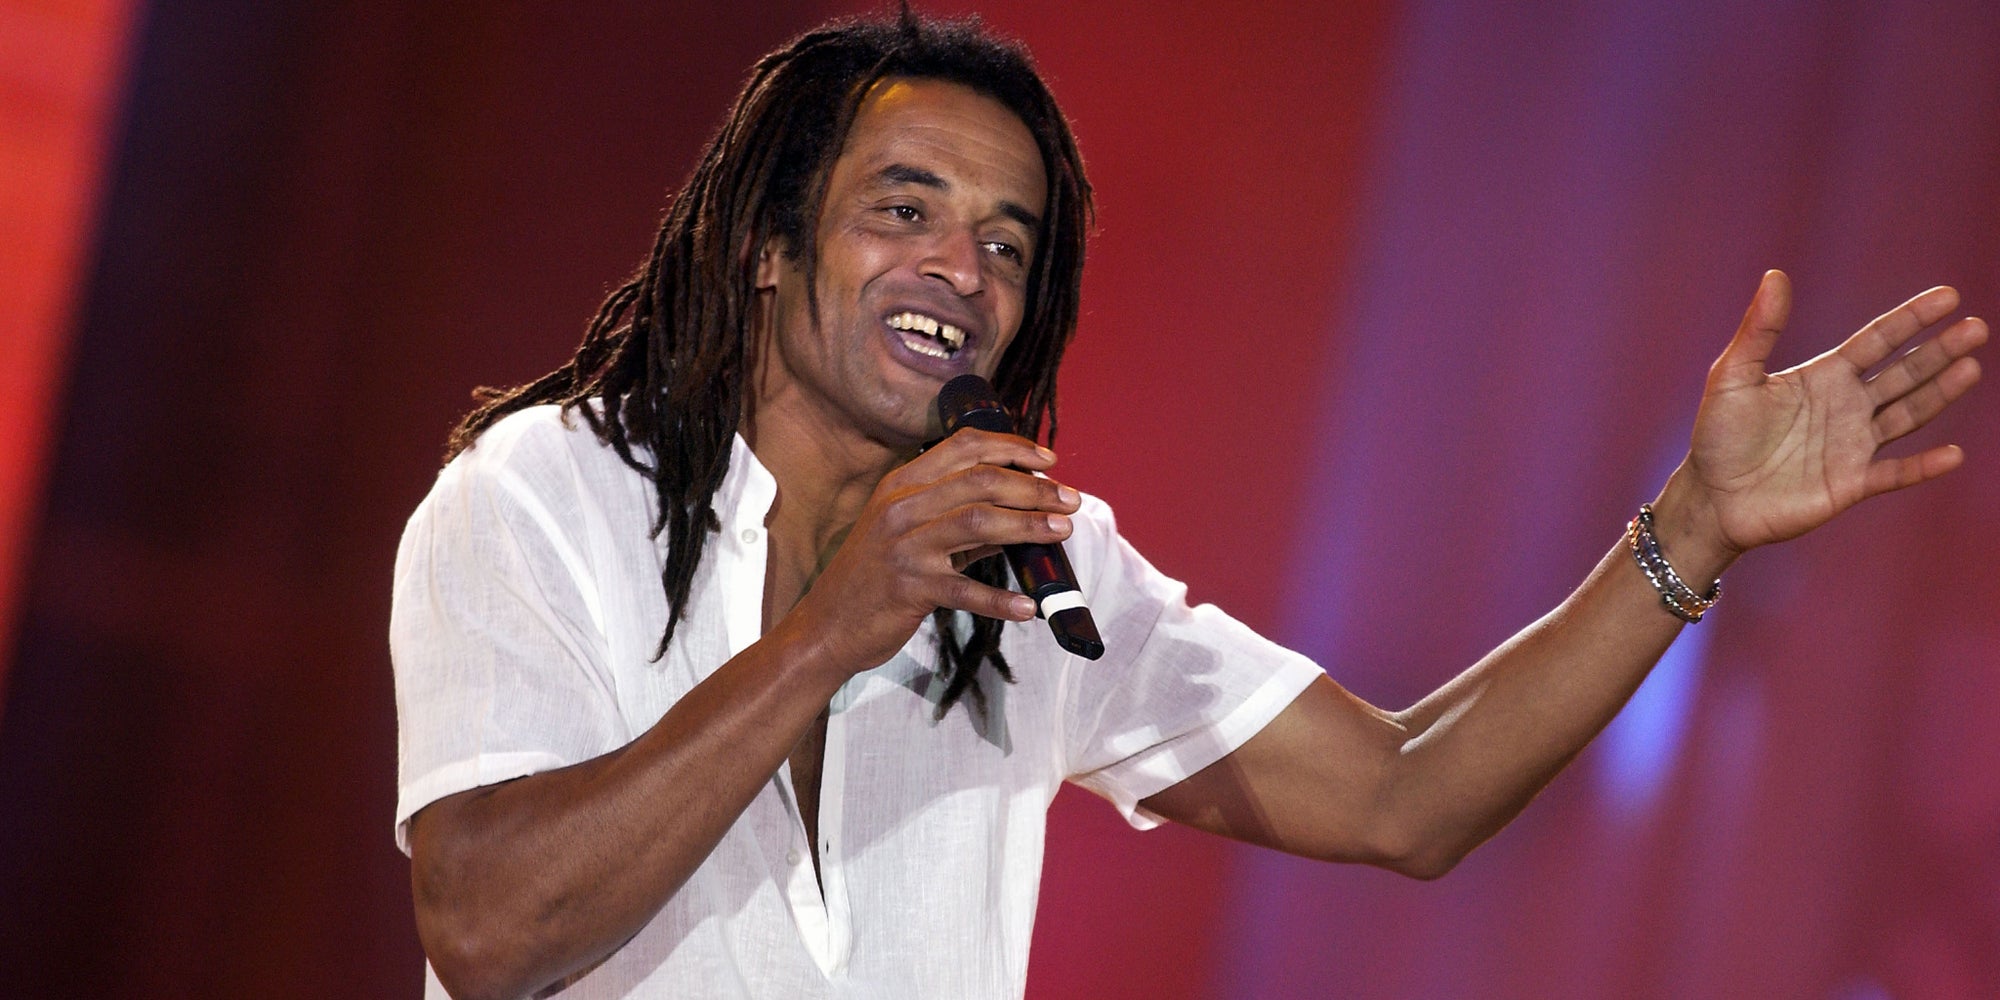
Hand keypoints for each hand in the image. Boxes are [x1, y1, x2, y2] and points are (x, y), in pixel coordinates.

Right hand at [777, 428, 1081, 672]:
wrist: (826, 625)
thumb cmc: (874, 577)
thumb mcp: (909, 534)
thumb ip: (959, 521)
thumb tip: (1019, 514)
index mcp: (902, 484)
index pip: (965, 447)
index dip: (1012, 447)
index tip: (1049, 459)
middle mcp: (901, 507)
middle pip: (981, 481)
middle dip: (1034, 488)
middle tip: (1069, 500)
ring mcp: (904, 546)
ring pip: (980, 522)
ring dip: (1029, 525)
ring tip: (1062, 531)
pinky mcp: (909, 587)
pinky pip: (966, 591)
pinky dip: (1001, 600)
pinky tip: (1028, 607)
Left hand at [1671, 270, 1985, 562]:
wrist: (1710, 497)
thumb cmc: (1718, 435)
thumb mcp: (1733, 375)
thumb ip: (1759, 329)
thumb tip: (1775, 275)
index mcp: (1824, 376)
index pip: (1878, 340)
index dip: (1912, 320)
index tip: (1949, 297)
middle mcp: (1848, 406)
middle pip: (1904, 372)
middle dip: (1939, 351)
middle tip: (1976, 328)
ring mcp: (1854, 445)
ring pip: (1908, 414)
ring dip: (1940, 393)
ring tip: (1971, 367)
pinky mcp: (1851, 484)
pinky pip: (1895, 473)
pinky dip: (1923, 466)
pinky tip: (1952, 454)